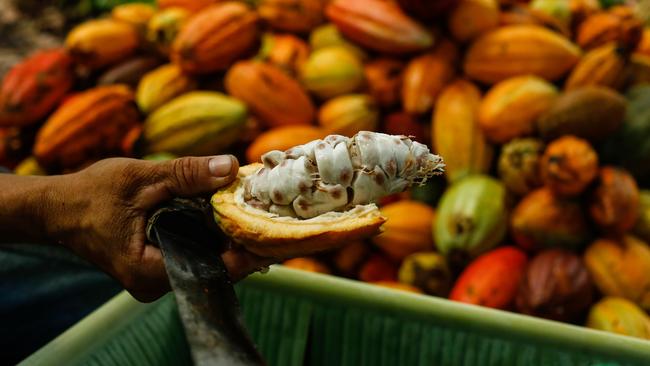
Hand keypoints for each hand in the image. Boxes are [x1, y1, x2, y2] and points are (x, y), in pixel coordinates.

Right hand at [46, 156, 274, 301]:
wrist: (57, 209)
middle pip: (211, 269)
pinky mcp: (155, 266)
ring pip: (203, 262)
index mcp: (147, 270)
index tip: (269, 232)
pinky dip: (208, 237)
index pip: (210, 269)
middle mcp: (153, 283)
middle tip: (267, 217)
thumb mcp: (141, 178)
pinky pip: (191, 255)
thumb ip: (186, 174)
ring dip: (224, 240)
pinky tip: (225, 218)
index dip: (243, 253)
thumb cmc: (91, 194)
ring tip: (251, 214)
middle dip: (238, 243)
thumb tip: (231, 166)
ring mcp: (154, 278)